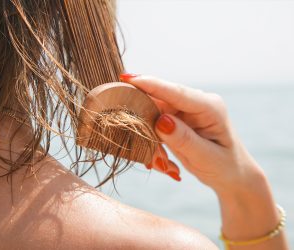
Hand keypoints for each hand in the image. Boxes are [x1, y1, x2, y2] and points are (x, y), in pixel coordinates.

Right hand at [120, 74, 262, 191]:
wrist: (230, 173)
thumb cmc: (224, 166)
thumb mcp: (206, 158)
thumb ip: (184, 139)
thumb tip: (161, 120)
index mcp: (209, 107)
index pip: (176, 92)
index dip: (151, 84)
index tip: (127, 78)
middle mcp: (196, 103)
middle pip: (159, 100)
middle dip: (145, 122)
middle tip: (146, 150)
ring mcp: (185, 109)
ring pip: (153, 113)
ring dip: (149, 137)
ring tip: (161, 163)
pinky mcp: (176, 117)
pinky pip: (155, 122)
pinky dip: (153, 140)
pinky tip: (162, 159)